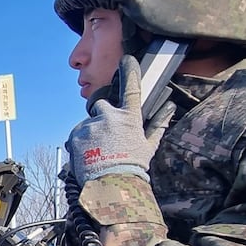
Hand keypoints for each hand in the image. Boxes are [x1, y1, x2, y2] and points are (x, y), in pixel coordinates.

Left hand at [66, 55, 174, 183]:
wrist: (111, 185)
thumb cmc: (133, 167)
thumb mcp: (149, 146)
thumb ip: (158, 125)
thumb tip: (169, 108)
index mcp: (129, 118)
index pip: (131, 89)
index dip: (129, 72)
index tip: (126, 60)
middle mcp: (109, 116)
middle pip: (101, 105)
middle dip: (102, 116)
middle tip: (105, 136)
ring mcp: (91, 125)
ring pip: (88, 123)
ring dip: (90, 132)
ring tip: (97, 153)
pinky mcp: (76, 135)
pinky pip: (76, 134)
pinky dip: (80, 143)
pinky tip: (88, 156)